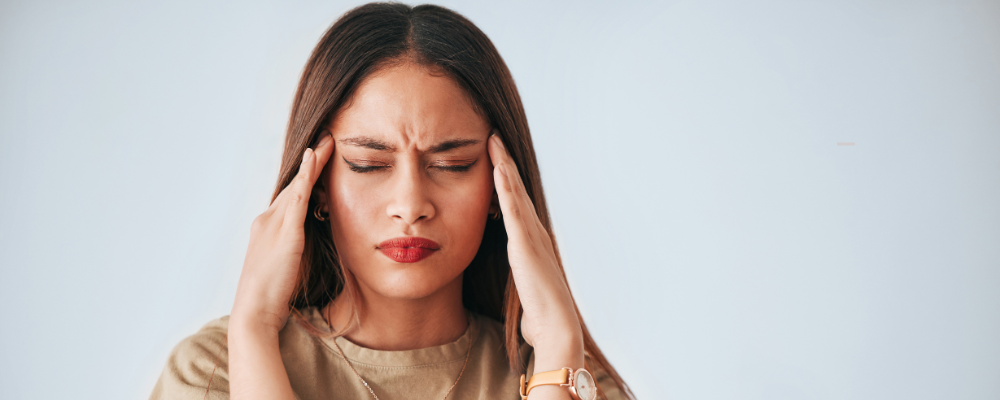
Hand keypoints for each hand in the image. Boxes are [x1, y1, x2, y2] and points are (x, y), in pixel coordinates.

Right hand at [230, 132, 333, 332]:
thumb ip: (298, 252)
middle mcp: (266, 222)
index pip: (289, 198)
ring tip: (328, 141)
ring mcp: (272, 225)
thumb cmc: (273, 298)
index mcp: (266, 231)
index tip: (318, 160)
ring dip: (312, 162)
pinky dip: (306, 175)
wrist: (254, 313)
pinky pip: (297, 197)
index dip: (304, 178)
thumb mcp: (288, 269)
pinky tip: (315, 158)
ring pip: (296, 186)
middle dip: (310, 163)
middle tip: (327, 139)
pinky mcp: (284, 233)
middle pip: (292, 187)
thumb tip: (314, 244)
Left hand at [487, 133, 583, 367]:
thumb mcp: (526, 288)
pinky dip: (506, 186)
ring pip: (515, 192)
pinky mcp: (524, 244)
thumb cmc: (540, 315)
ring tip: (493, 141)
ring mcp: (531, 236)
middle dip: (505, 162)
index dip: (506, 181)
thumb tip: (521, 283)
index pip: (516, 204)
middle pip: (516, 190)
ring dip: (504, 165)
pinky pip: (512, 208)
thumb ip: (521, 278)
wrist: (556, 326)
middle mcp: (534, 233)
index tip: (495, 159)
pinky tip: (498, 167)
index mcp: (531, 242)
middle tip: (493, 137)